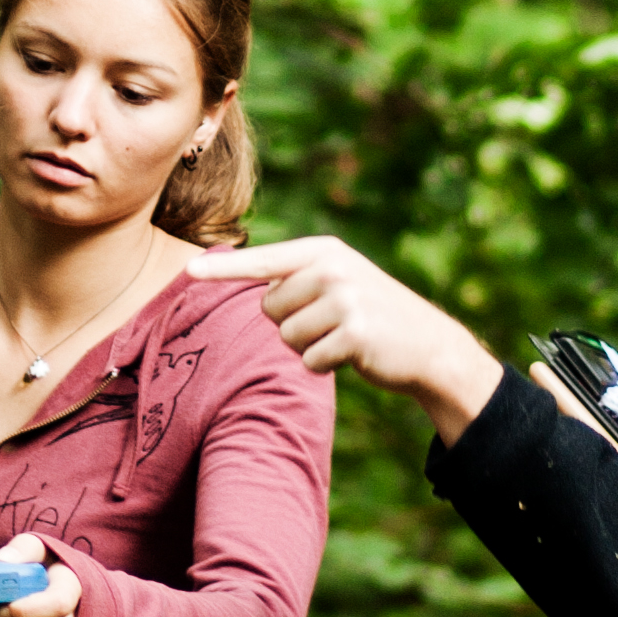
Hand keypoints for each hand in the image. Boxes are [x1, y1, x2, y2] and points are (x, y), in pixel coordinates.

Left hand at [238, 235, 501, 439]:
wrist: (429, 345)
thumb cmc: (373, 315)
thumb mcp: (340, 282)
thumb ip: (299, 278)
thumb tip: (253, 286)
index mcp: (324, 251)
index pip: (263, 261)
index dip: (223, 270)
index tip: (188, 271)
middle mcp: (332, 268)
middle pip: (268, 308)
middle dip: (291, 324)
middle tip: (331, 322)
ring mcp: (345, 299)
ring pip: (286, 337)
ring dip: (309, 346)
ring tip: (344, 336)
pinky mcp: (354, 333)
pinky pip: (309, 360)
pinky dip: (325, 365)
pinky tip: (354, 355)